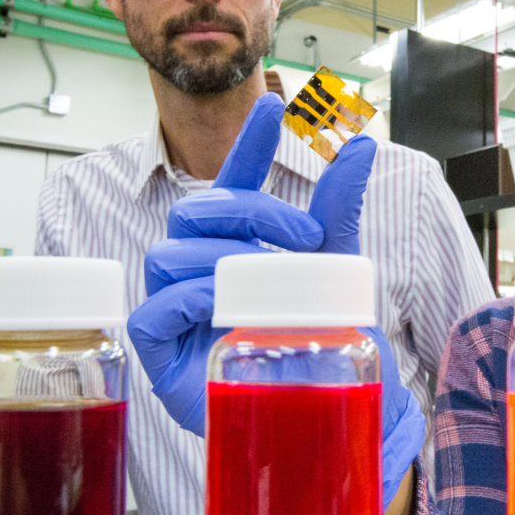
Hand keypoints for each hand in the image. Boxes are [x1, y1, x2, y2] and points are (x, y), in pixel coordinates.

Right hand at [126, 94, 423, 506]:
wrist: (317, 406)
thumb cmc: (311, 336)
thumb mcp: (332, 268)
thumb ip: (338, 208)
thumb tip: (359, 145)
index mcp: (237, 239)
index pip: (235, 181)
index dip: (249, 145)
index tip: (273, 108)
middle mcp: (200, 263)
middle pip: (199, 210)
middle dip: (252, 213)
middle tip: (307, 240)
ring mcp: (173, 301)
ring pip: (173, 254)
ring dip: (226, 260)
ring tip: (272, 284)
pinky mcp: (156, 343)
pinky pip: (155, 307)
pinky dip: (191, 299)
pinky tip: (225, 307)